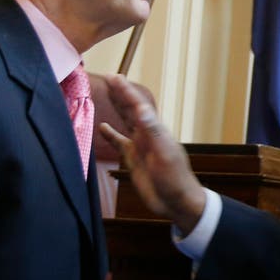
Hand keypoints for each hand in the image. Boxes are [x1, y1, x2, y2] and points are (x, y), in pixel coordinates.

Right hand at [98, 74, 204, 232]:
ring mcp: (139, 146)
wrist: (176, 202)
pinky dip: (111, 135)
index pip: (138, 105)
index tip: (114, 77)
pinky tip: (102, 127)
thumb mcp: (164, 154)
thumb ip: (152, 131)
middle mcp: (146, 135)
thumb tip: (142, 108)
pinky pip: (119, 143)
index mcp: (155, 131)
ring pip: (125, 122)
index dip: (126, 91)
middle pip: (130, 109)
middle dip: (121, 94)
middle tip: (109, 78)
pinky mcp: (133, 159)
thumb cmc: (174, 179)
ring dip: (117, 108)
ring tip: (106, 94)